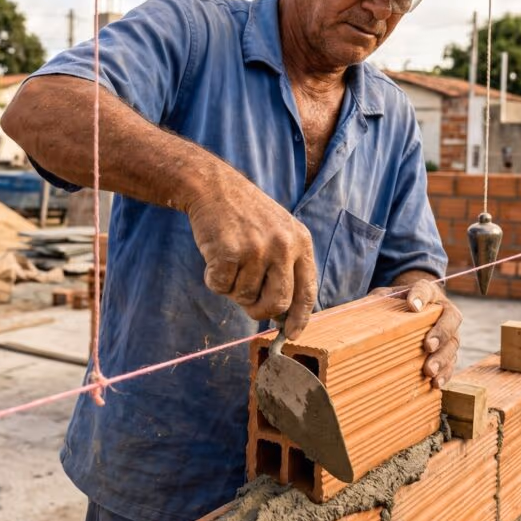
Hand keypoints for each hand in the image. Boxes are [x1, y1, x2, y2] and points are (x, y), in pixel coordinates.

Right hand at [185, 177, 317, 337]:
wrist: (214, 187)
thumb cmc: (245, 215)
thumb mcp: (279, 232)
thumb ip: (285, 268)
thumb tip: (283, 315)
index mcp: (300, 242)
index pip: (307, 291)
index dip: (300, 318)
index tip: (291, 334)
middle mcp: (283, 246)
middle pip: (277, 303)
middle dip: (260, 311)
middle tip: (248, 305)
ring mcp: (257, 249)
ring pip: (244, 297)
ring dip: (232, 288)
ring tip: (230, 261)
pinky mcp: (230, 252)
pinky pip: (221, 287)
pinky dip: (214, 280)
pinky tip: (215, 257)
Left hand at [375, 279, 461, 388]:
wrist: (411, 313)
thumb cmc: (396, 305)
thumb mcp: (385, 297)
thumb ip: (378, 301)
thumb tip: (361, 311)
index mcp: (428, 293)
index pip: (426, 289)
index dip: (421, 296)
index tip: (412, 305)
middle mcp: (444, 311)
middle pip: (451, 319)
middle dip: (441, 333)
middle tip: (428, 346)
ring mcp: (449, 332)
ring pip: (453, 344)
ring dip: (442, 358)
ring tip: (429, 370)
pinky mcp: (449, 351)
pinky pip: (452, 363)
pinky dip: (445, 374)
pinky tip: (435, 383)